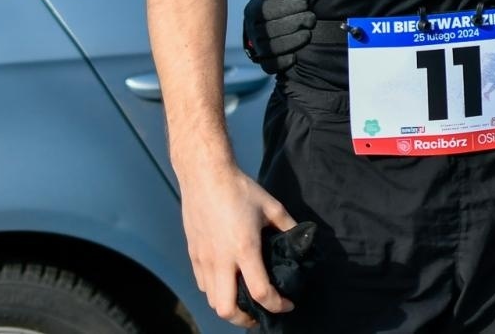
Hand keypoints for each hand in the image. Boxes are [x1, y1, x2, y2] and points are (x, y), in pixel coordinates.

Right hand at [179, 165, 299, 327]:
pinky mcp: (193, 254)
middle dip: (245, 320)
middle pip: (227, 309)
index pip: (260, 292)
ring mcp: (204, 259)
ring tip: (244, 302)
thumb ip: (287, 226)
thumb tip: (300, 239)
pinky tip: (228, 284)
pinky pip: (203, 285)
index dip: (277, 304)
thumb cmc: (239, 189)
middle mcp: (221, 260)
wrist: (204, 176)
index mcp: (244, 249)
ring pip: (212, 300)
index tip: (288, 305)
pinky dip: (216, 292)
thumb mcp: (271, 206)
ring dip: (229, 308)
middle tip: (259, 315)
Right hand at [243, 0, 313, 73]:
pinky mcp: (262, 61)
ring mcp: (256, 46)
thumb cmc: (278, 4)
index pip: (266, 10)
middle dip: (294, 23)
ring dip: (292, 41)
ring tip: (308, 34)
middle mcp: (251, 29)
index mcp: (253, 10)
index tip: (305, 4)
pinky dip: (281, 63)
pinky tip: (295, 57)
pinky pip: (268, 66)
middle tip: (311, 19)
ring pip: (270, 48)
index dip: (287, 7)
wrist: (269, 25)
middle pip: (270, 29)